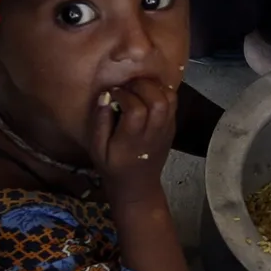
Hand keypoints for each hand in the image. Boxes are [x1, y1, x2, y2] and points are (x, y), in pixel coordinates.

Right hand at [86, 74, 177, 190]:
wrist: (138, 184)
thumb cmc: (113, 166)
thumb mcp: (97, 149)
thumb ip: (100, 122)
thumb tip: (105, 96)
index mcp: (132, 140)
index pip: (136, 109)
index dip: (124, 95)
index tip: (113, 94)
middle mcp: (153, 133)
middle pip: (158, 101)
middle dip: (141, 86)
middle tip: (127, 86)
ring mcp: (166, 129)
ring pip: (169, 99)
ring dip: (154, 87)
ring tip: (138, 88)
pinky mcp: (172, 126)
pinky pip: (173, 103)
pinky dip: (162, 91)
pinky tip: (147, 94)